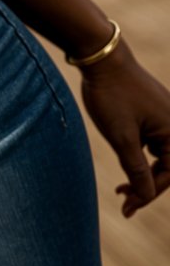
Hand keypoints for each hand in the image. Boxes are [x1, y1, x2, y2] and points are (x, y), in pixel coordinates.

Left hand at [77, 39, 169, 217]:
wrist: (101, 57)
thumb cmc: (112, 95)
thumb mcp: (122, 138)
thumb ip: (136, 169)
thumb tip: (146, 195)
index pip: (168, 175)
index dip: (147, 195)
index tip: (127, 209)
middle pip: (166, 167)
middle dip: (145, 186)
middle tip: (123, 201)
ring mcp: (164, 116)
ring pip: (158, 155)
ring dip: (141, 172)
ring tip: (121, 188)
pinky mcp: (151, 111)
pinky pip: (152, 141)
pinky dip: (139, 154)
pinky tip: (125, 160)